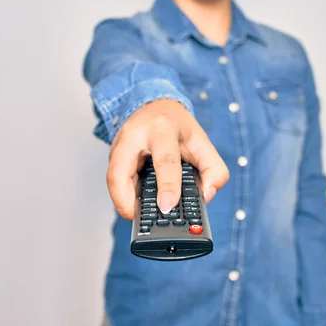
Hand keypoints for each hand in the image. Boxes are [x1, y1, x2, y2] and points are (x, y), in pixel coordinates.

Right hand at [106, 99, 228, 219]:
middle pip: (120, 173)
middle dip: (127, 202)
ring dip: (123, 202)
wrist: (154, 105)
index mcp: (162, 130)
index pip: (165, 160)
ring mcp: (118, 145)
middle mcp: (134, 136)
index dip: (167, 186)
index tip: (167, 208)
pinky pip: (114, 181)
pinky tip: (135, 203)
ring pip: (112, 180)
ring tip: (139, 215)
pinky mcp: (112, 155)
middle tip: (140, 220)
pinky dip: (123, 196)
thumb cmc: (177, 127)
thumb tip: (206, 196)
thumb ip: (214, 169)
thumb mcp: (202, 142)